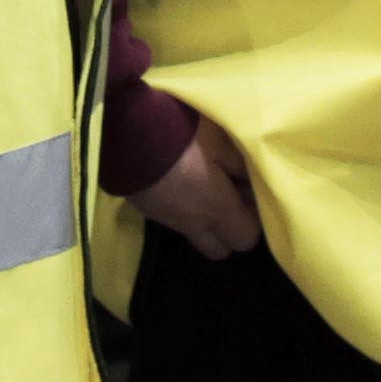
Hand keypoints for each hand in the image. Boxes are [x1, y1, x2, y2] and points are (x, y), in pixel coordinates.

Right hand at [127, 114, 263, 259]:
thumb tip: (254, 179)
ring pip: (197, 237)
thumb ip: (241, 165)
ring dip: (207, 220)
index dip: (255, 220)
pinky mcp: (148, 210)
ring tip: (207, 185)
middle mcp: (193, 224)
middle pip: (221, 249)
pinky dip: (185, 208)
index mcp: (216, 209)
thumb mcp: (220, 142)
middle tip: (232, 195)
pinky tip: (183, 180)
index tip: (251, 194)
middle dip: (230, 228)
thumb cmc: (182, 135)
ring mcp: (168, 220)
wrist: (126, 132)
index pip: (247, 238)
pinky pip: (176, 221)